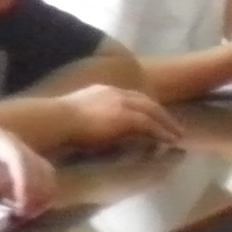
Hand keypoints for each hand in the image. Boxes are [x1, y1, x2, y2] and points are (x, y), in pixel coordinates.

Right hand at [51, 84, 181, 149]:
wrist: (53, 121)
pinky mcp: (124, 116)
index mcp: (102, 91)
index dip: (146, 107)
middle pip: (146, 101)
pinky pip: (150, 124)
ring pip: (152, 111)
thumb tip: (95, 126)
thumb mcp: (78, 114)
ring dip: (167, 124)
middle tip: (175, 127)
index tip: (156, 117)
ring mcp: (120, 103)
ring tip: (178, 136)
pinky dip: (162, 132)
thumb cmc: (57, 123)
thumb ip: (91, 116)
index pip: (131, 96)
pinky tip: (171, 141)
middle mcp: (114, 92)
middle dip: (162, 114)